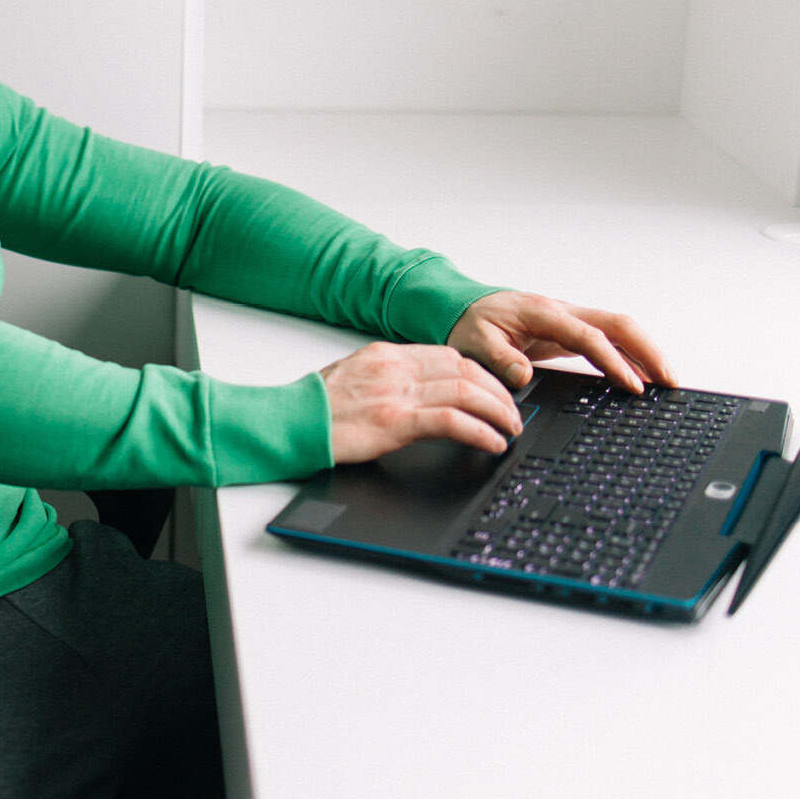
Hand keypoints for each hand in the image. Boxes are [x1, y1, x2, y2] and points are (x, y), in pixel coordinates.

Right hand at [320, 342, 525, 464]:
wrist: (286, 423)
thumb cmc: (314, 409)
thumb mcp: (355, 380)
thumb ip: (390, 380)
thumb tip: (425, 395)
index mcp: (386, 355)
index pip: (450, 356)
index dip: (483, 374)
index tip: (497, 392)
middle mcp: (395, 368)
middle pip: (466, 369)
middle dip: (498, 393)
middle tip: (513, 415)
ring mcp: (395, 393)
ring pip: (466, 391)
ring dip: (497, 412)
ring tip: (510, 430)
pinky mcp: (394, 422)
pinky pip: (451, 421)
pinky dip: (480, 431)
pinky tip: (491, 443)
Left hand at [445, 291, 676, 393]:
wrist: (461, 306)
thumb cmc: (469, 322)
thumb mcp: (473, 342)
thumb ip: (498, 359)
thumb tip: (522, 375)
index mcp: (542, 314)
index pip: (588, 336)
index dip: (613, 360)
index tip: (631, 385)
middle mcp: (562, 312)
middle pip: (618, 325)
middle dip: (647, 351)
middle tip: (669, 381)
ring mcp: (568, 320)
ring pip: (618, 330)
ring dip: (644, 352)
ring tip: (666, 382)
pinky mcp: (568, 330)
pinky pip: (607, 339)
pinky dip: (628, 355)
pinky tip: (640, 375)